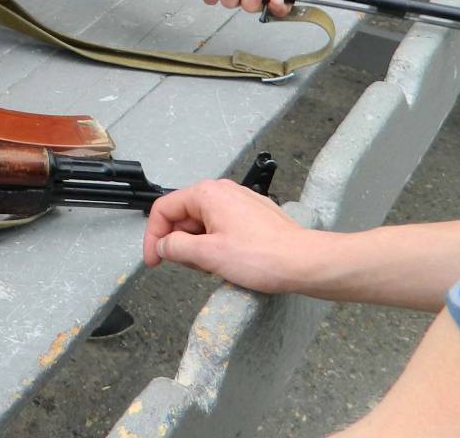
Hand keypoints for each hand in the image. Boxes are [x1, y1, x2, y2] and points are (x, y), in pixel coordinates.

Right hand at [143, 179, 324, 295]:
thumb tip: (163, 246)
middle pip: (183, 215)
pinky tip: (230, 261)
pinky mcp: (253, 214)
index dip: (153, 236)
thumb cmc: (262, 257)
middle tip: (192, 268)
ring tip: (215, 267)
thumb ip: (176, 248)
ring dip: (200, 246)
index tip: (154, 260)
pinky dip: (216, 243)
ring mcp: (239, 201)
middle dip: (180, 243)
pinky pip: (222, 225)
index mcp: (207, 194)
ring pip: (202, 222)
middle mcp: (222, 191)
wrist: (306, 263)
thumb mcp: (208, 255)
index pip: (164, 209)